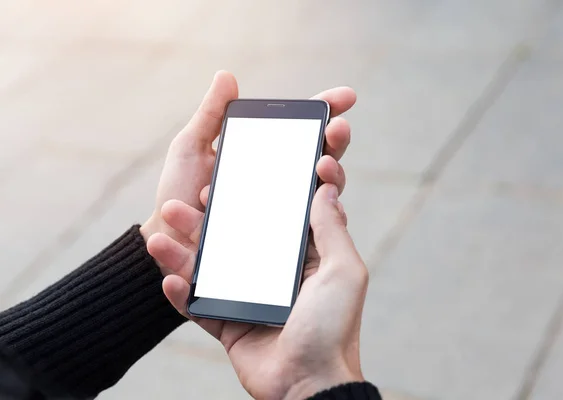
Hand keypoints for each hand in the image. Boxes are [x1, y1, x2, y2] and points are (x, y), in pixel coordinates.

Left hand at [140, 70, 355, 275]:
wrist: (168, 235)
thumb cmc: (179, 190)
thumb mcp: (191, 148)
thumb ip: (211, 116)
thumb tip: (227, 76)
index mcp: (265, 158)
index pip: (304, 132)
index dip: (327, 112)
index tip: (347, 97)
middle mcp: (280, 184)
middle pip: (323, 162)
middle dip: (338, 143)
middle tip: (339, 129)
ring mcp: (282, 214)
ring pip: (326, 197)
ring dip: (334, 176)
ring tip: (324, 164)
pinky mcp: (277, 242)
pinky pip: (308, 232)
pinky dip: (320, 215)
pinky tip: (319, 193)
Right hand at [149, 183, 367, 399]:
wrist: (310, 385)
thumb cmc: (334, 328)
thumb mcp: (343, 271)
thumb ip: (332, 229)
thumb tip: (326, 188)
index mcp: (304, 257)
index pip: (280, 216)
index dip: (266, 191)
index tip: (253, 169)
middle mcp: (273, 273)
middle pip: (236, 236)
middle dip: (211, 216)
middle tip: (195, 196)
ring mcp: (248, 298)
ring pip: (210, 266)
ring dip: (184, 250)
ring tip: (159, 234)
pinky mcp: (229, 323)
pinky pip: (200, 305)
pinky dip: (182, 294)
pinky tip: (168, 279)